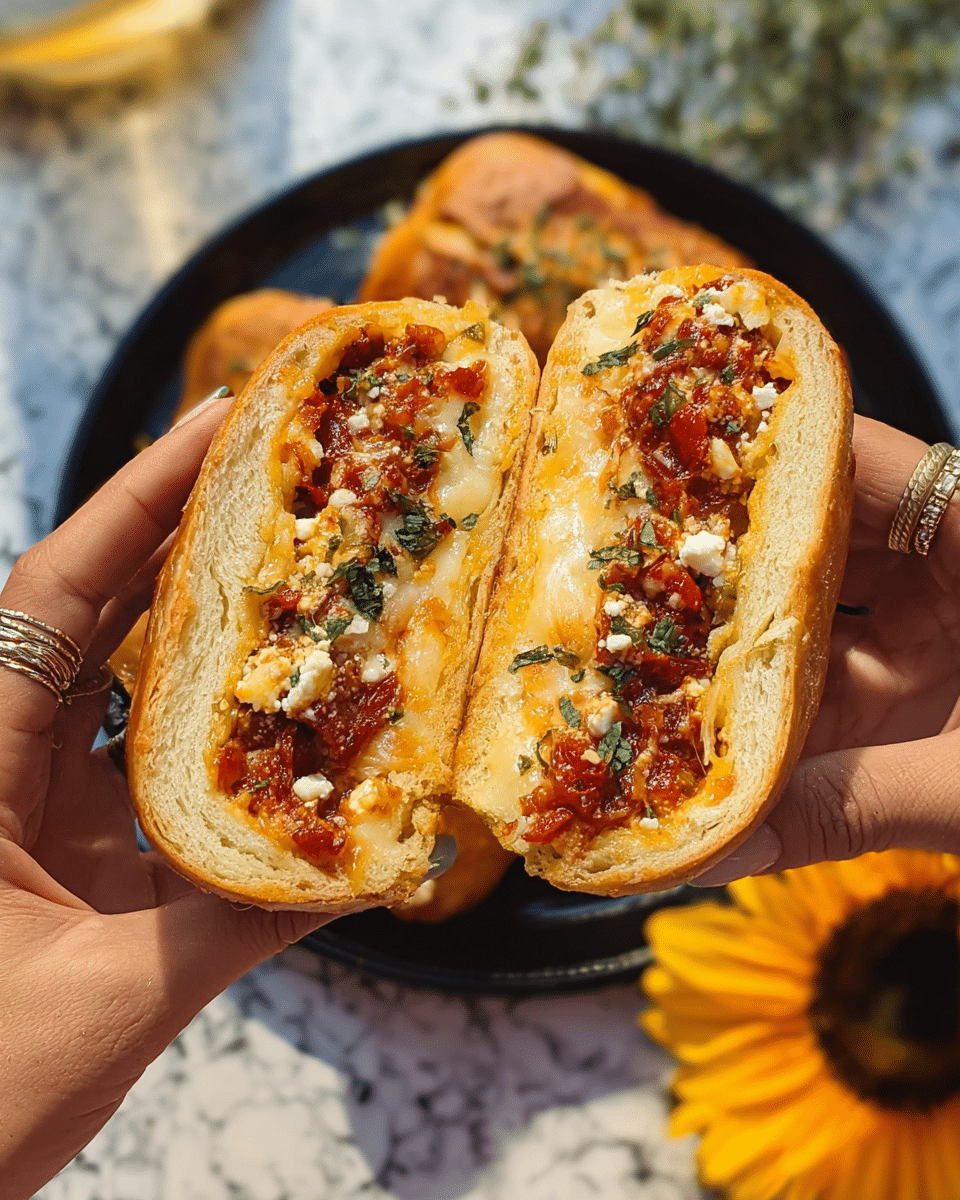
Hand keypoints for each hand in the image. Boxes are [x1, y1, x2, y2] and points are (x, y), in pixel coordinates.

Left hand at [0, 396, 331, 1199]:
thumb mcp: (106, 1003)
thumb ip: (236, 924)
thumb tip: (366, 866)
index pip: (52, 596)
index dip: (135, 500)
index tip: (215, 420)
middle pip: (91, 617)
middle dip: (180, 540)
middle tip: (277, 476)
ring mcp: (28, 808)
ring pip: (120, 689)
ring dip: (204, 635)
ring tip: (293, 573)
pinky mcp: (62, 855)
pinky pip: (145, 774)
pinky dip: (211, 744)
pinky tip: (281, 725)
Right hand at [693, 415, 959, 884]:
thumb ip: (856, 808)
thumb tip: (716, 846)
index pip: (865, 461)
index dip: (764, 454)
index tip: (664, 463)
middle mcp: (959, 565)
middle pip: (826, 533)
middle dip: (734, 557)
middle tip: (633, 570)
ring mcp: (944, 627)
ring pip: (826, 608)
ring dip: (750, 638)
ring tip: (657, 650)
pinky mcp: (932, 683)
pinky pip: (843, 676)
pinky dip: (787, 702)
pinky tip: (720, 727)